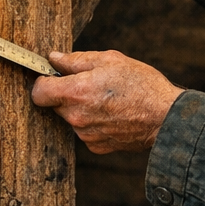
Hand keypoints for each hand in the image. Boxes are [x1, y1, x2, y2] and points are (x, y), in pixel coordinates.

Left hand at [31, 50, 184, 153]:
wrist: (165, 117)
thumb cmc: (142, 85)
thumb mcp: (110, 60)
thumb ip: (77, 60)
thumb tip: (54, 58)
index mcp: (76, 92)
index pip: (39, 92)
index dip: (43, 82)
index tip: (52, 77)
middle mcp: (76, 117)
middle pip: (55, 105)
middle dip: (67, 94)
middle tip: (91, 85)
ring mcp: (86, 134)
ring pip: (72, 118)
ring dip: (82, 109)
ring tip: (108, 100)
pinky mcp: (96, 146)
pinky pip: (86, 131)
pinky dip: (94, 123)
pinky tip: (113, 115)